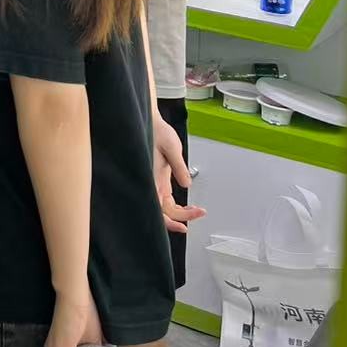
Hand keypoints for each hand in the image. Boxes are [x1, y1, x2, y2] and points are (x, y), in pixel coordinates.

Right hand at [153, 114, 205, 237]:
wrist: (149, 121)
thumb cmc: (155, 131)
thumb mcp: (171, 147)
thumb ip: (178, 167)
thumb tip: (186, 183)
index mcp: (152, 178)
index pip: (160, 208)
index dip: (171, 221)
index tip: (184, 225)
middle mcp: (152, 182)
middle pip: (162, 211)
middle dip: (179, 218)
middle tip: (197, 214)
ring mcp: (155, 181)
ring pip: (164, 207)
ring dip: (179, 212)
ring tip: (195, 211)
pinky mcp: (159, 178)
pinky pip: (166, 198)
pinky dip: (177, 205)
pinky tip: (186, 204)